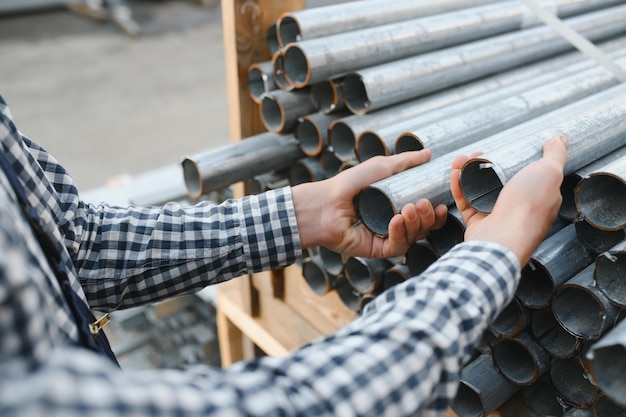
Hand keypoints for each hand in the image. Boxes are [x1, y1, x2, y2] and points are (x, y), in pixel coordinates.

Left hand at [292, 150, 447, 258]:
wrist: (324, 203)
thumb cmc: (348, 184)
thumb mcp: (380, 167)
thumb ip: (405, 161)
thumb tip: (429, 154)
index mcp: (396, 207)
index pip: (423, 213)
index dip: (435, 211)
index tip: (442, 203)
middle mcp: (393, 224)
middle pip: (422, 227)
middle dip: (428, 217)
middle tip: (424, 204)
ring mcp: (385, 237)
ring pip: (413, 237)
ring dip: (416, 223)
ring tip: (410, 209)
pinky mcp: (377, 249)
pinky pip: (397, 246)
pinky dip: (400, 233)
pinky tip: (396, 220)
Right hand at [450, 135, 567, 264]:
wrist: (502, 239)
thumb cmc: (528, 207)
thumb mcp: (548, 173)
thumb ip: (555, 155)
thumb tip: (561, 138)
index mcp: (539, 197)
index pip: (527, 174)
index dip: (512, 159)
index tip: (500, 147)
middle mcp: (519, 208)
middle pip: (500, 180)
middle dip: (485, 163)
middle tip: (476, 153)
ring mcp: (498, 216)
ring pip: (481, 190)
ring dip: (468, 172)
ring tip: (460, 160)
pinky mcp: (478, 223)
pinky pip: (466, 202)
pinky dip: (459, 187)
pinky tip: (454, 174)